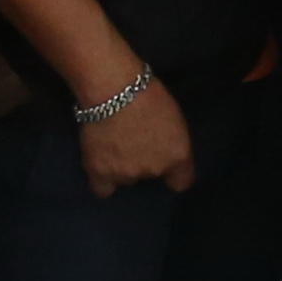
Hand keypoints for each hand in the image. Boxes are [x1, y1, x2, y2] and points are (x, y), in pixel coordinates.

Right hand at [76, 75, 196, 197]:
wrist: (115, 91)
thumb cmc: (150, 94)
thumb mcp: (174, 119)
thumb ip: (172, 143)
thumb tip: (164, 151)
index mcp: (177, 156)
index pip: (181, 182)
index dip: (173, 175)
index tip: (167, 168)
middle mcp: (154, 170)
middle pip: (149, 176)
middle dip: (144, 163)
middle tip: (135, 143)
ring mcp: (126, 174)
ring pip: (125, 180)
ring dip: (122, 168)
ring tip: (114, 146)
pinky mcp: (100, 173)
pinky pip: (102, 189)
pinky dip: (102, 180)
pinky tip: (101, 165)